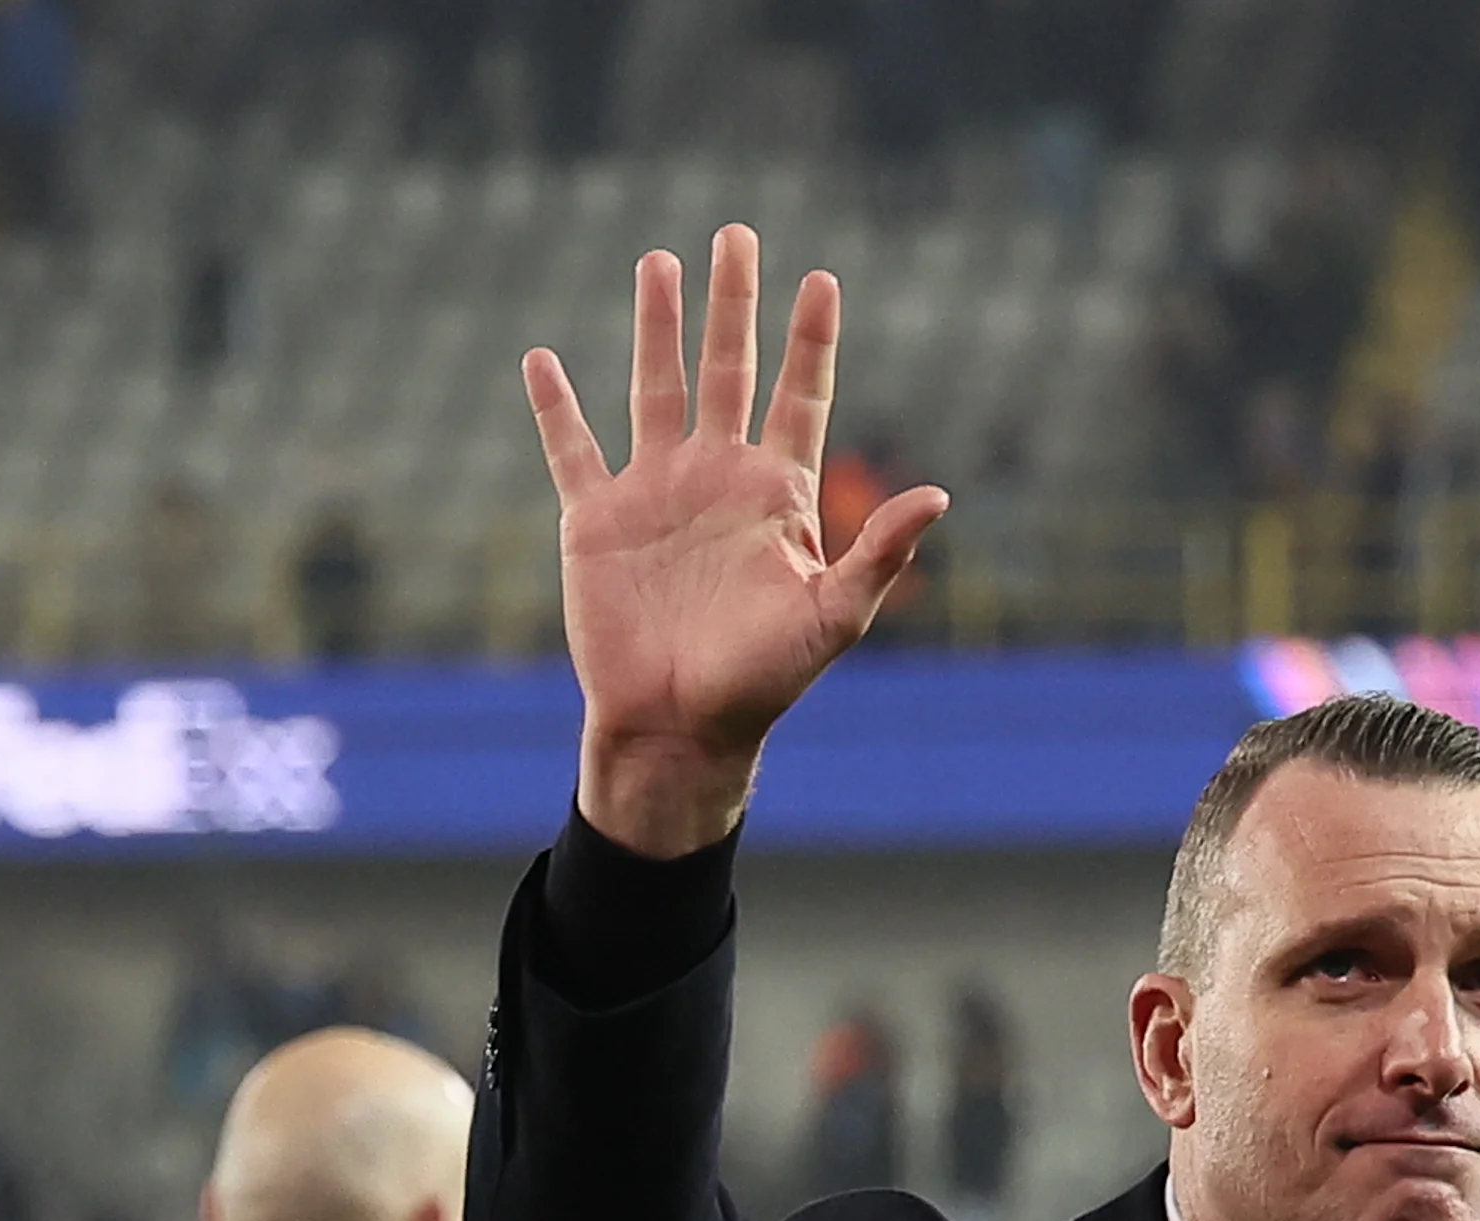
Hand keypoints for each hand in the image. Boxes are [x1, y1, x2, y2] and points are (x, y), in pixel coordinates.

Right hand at [524, 226, 949, 856]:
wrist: (680, 727)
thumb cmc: (764, 682)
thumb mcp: (833, 616)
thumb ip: (880, 553)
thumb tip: (939, 496)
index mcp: (776, 494)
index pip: (798, 397)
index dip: (810, 341)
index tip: (822, 281)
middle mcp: (717, 479)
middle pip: (727, 369)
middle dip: (732, 304)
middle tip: (736, 233)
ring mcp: (655, 494)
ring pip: (655, 388)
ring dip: (656, 326)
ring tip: (658, 263)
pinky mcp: (596, 521)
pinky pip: (571, 450)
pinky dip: (554, 407)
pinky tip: (540, 359)